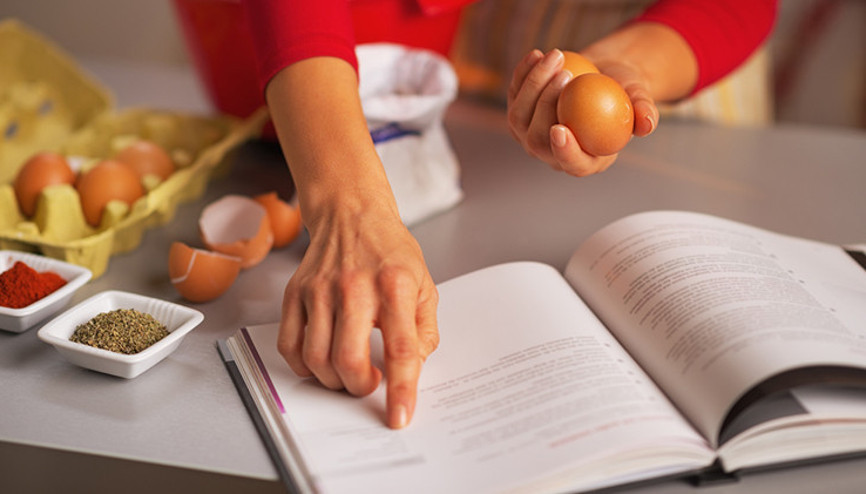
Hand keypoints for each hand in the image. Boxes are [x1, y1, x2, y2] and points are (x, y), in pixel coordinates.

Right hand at [277, 200, 438, 428]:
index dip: (402, 389)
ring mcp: (320, 289)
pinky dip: (303, 366)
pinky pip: (290, 345)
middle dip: (359, 387)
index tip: (400, 417)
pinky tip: (321, 361)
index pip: (401, 348)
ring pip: (316, 358)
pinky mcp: (295, 292)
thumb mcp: (425, 286)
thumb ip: (424, 331)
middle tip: (368, 384)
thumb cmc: (390, 252)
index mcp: (395, 286)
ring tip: (347, 373)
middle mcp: (354, 286)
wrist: (351, 214)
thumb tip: (412, 368)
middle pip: (349, 359)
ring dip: (333, 380)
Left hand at [506, 48, 658, 176]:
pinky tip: (537, 54)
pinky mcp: (519, 112)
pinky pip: (514, 95)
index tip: (560, 128)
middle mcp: (551, 153)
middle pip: (537, 140)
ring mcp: (529, 135)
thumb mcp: (639, 97)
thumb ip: (644, 111)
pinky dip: (524, 73)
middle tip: (565, 75)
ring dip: (534, 84)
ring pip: (518, 117)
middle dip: (546, 106)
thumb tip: (648, 124)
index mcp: (583, 161)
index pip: (570, 163)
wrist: (601, 76)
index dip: (562, 151)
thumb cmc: (624, 91)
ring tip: (557, 56)